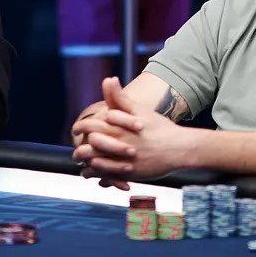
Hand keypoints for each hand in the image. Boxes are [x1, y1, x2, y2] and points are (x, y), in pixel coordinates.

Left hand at [71, 77, 196, 187]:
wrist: (179, 148)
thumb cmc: (159, 127)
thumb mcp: (139, 110)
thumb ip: (119, 97)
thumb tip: (108, 78)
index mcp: (118, 126)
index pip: (90, 126)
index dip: (80, 128)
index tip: (76, 130)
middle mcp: (118, 143)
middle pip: (90, 146)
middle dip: (80, 148)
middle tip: (77, 151)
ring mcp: (123, 159)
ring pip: (96, 163)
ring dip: (87, 164)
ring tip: (83, 163)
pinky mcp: (130, 173)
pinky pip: (108, 177)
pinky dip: (100, 177)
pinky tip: (96, 174)